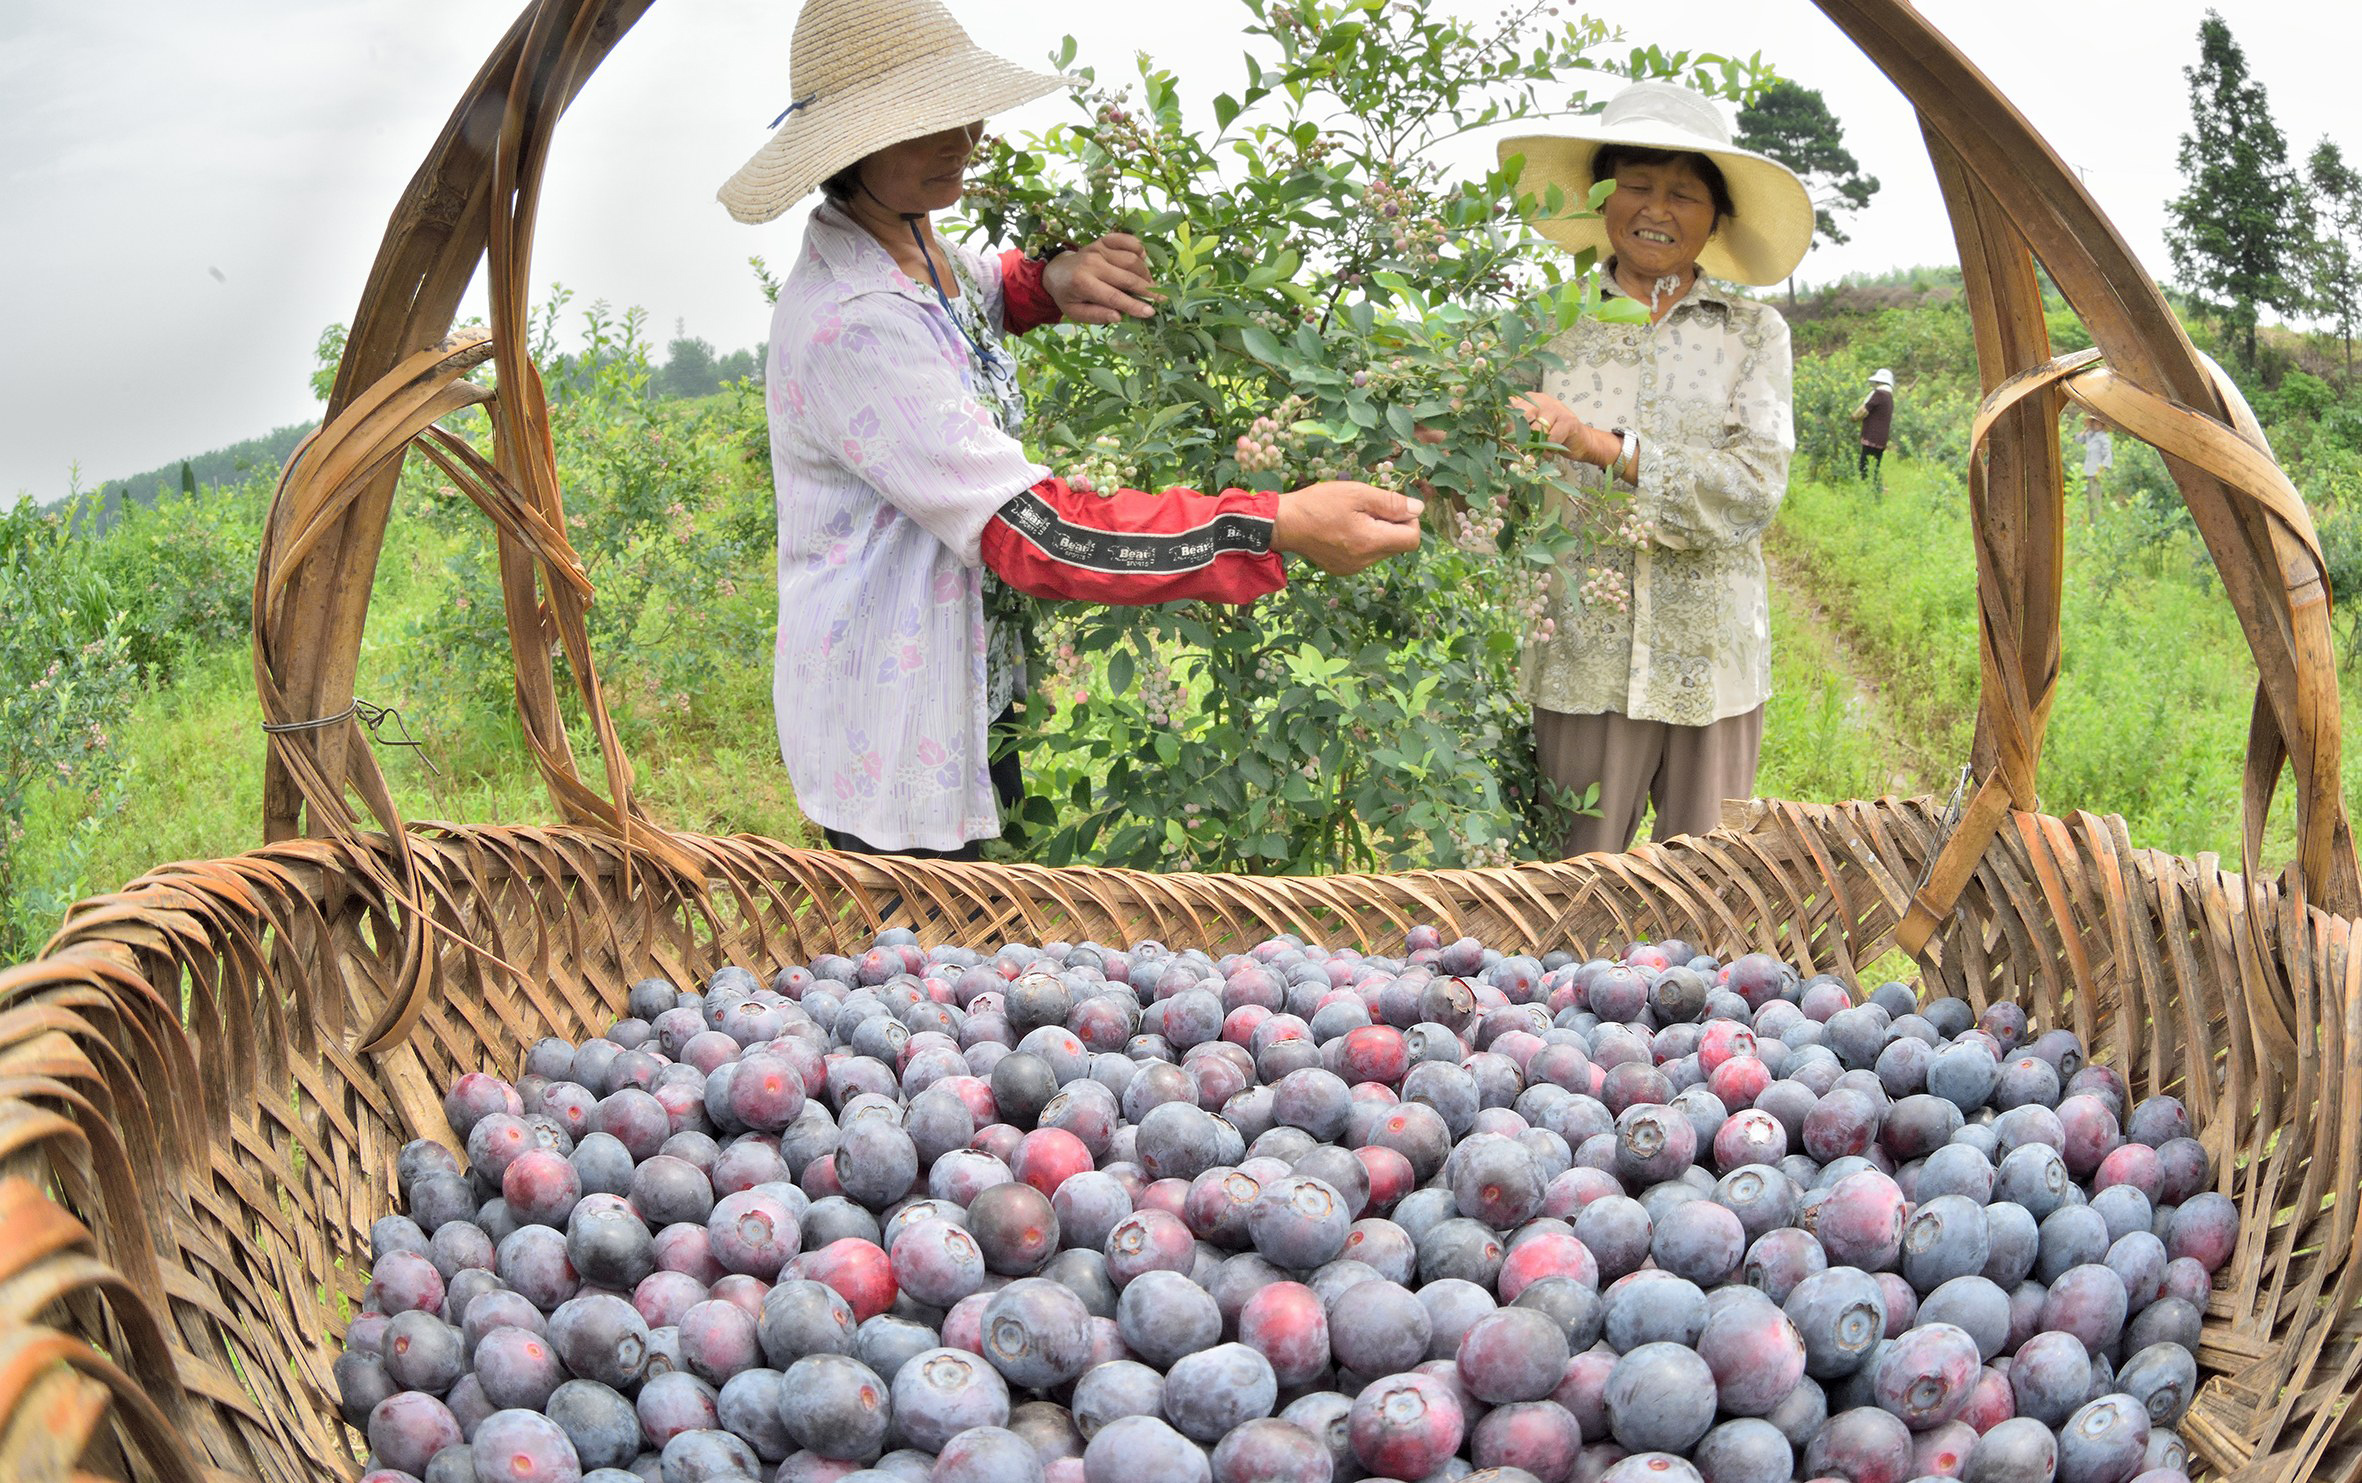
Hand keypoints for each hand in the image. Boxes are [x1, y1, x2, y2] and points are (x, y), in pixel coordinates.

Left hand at [1043, 233, 1161, 324]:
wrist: (1056, 270)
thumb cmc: (1068, 295)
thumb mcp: (1075, 312)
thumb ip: (1096, 315)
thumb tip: (1118, 316)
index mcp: (1082, 282)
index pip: (1114, 296)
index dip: (1134, 305)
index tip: (1151, 312)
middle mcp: (1092, 263)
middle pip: (1126, 277)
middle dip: (1146, 289)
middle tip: (1160, 298)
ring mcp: (1098, 249)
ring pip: (1130, 259)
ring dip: (1144, 273)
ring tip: (1149, 285)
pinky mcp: (1103, 241)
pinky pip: (1126, 240)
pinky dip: (1138, 248)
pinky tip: (1143, 259)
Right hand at [1274, 482, 1424, 574]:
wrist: (1284, 524)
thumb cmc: (1319, 503)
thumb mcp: (1357, 494)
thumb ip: (1390, 503)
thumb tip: (1418, 509)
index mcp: (1371, 542)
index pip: (1413, 539)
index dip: (1410, 520)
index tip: (1392, 506)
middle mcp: (1365, 561)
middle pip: (1398, 545)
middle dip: (1393, 525)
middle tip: (1370, 508)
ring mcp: (1353, 568)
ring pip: (1382, 551)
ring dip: (1378, 533)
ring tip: (1354, 518)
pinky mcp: (1342, 569)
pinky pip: (1366, 556)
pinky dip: (1363, 542)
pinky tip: (1344, 530)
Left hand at [1511, 392, 1619, 467]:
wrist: (1580, 441)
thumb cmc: (1551, 436)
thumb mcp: (1530, 430)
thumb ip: (1516, 429)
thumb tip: (1499, 439)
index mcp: (1528, 400)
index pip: (1509, 407)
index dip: (1505, 424)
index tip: (1505, 438)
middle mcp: (1541, 399)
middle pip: (1520, 415)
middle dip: (1516, 435)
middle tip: (1519, 447)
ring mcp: (1556, 408)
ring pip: (1535, 429)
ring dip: (1535, 446)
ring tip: (1539, 451)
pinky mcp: (1568, 420)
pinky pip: (1551, 438)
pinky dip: (1548, 449)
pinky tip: (1551, 452)